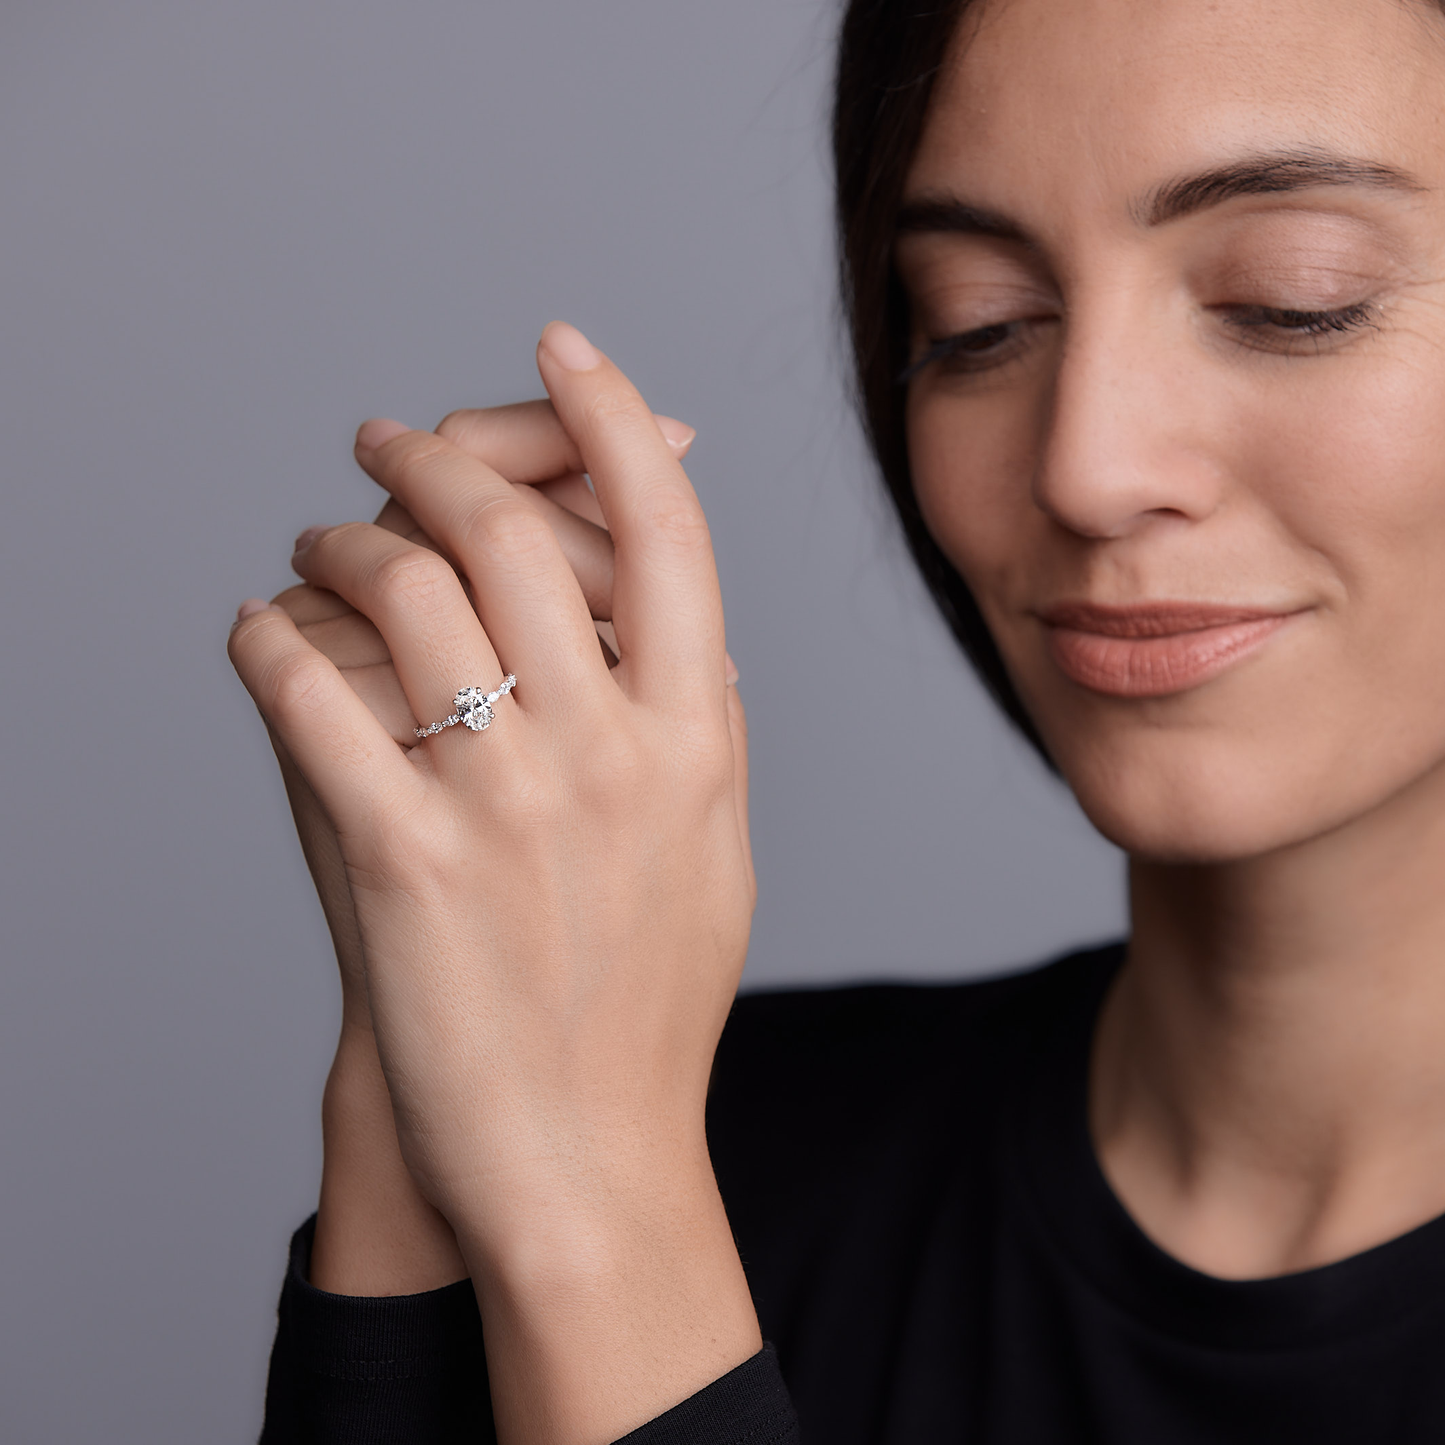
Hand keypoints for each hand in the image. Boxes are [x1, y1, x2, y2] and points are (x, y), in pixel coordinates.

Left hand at [269, 402, 703, 1295]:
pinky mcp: (399, 857)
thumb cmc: (647, 1003)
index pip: (669, 528)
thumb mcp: (716, 852)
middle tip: (389, 440)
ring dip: (342, 539)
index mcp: (701, 737)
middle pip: (516, 530)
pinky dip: (268, 637)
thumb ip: (706, 728)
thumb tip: (683, 623)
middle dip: (440, 455)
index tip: (565, 345)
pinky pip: (310, 692)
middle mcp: (612, 751)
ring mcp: (504, 801)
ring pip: (405, 589)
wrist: (586, 1157)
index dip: (613, 415)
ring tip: (317, 543)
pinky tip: (256, 631)